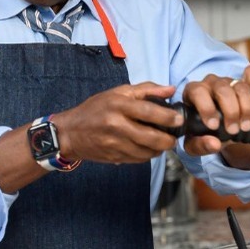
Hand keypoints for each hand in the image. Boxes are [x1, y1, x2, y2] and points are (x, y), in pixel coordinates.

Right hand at [52, 83, 182, 164]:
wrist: (70, 132)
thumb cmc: (97, 108)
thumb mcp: (119, 92)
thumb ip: (146, 89)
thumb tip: (171, 89)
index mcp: (119, 105)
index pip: (148, 111)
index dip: (167, 117)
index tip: (179, 120)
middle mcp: (116, 125)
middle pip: (150, 136)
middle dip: (168, 140)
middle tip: (174, 137)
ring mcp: (114, 144)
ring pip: (146, 151)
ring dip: (159, 149)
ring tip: (163, 143)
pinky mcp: (114, 157)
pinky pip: (138, 159)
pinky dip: (147, 156)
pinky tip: (149, 149)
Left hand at [182, 65, 249, 169]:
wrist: (220, 131)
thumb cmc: (204, 133)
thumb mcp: (195, 144)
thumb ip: (200, 146)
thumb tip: (214, 144)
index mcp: (193, 93)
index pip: (197, 92)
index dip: (206, 107)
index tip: (214, 126)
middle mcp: (210, 84)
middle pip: (221, 89)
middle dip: (230, 110)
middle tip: (233, 130)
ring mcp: (228, 81)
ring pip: (239, 86)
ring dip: (246, 106)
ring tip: (245, 126)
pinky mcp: (244, 82)